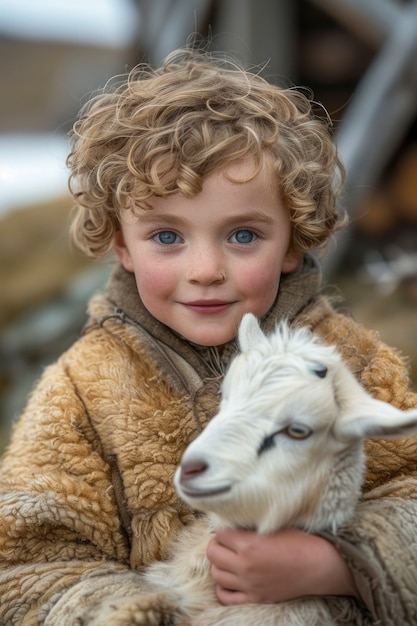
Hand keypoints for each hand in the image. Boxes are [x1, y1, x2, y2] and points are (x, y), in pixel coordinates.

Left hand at [206, 527, 357, 604]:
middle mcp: (245, 565)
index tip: (230, 529)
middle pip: (213, 554)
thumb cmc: (299, 541)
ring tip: (228, 558)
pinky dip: (223, 587)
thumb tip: (233, 522)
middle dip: (216, 545)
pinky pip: (226, 597)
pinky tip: (230, 579)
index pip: (219, 534)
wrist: (318, 566)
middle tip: (225, 542)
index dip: (224, 530)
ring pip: (216, 575)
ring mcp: (249, 584)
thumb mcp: (273, 526)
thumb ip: (250, 526)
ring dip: (219, 565)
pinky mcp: (255, 598)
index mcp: (249, 544)